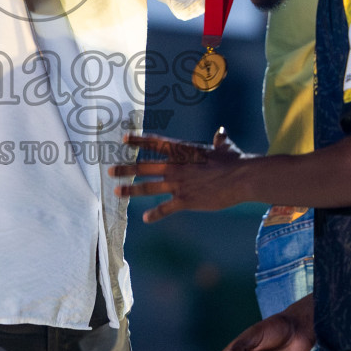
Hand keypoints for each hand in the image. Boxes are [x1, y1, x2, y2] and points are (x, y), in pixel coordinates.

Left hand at [110, 127, 250, 222]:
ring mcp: (178, 184)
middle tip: (109, 171)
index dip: (138, 141)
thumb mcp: (224, 147)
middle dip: (125, 169)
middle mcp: (175, 166)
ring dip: (130, 190)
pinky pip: (165, 208)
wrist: (241, 178)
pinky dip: (154, 214)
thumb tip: (221, 131)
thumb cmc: (234, 161)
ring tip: (116, 192)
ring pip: (148, 187)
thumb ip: (218, 140)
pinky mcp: (185, 200)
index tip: (123, 139)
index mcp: (183, 150)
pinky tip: (145, 219)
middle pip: (143, 167)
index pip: (154, 143)